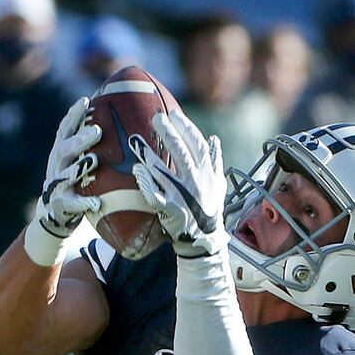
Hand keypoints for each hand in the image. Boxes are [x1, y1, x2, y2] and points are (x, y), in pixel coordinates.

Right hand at [34, 97, 102, 241]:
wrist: (55, 216)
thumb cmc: (75, 185)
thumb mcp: (80, 164)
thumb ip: (93, 148)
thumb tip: (122, 127)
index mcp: (61, 155)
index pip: (64, 130)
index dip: (73, 115)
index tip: (86, 100)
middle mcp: (56, 167)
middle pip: (64, 149)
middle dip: (79, 139)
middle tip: (97, 131)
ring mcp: (56, 187)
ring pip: (63, 175)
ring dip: (79, 166)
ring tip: (93, 160)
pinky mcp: (60, 207)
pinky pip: (71, 205)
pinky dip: (83, 203)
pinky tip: (96, 202)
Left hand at [130, 110, 224, 257]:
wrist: (203, 240)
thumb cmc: (209, 210)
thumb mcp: (218, 186)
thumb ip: (215, 161)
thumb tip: (214, 139)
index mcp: (208, 174)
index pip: (198, 146)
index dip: (186, 129)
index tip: (173, 114)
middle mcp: (197, 184)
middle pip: (183, 154)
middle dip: (169, 134)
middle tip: (156, 118)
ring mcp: (183, 197)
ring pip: (166, 173)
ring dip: (151, 156)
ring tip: (136, 141)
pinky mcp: (171, 211)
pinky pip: (156, 195)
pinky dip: (147, 183)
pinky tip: (137, 170)